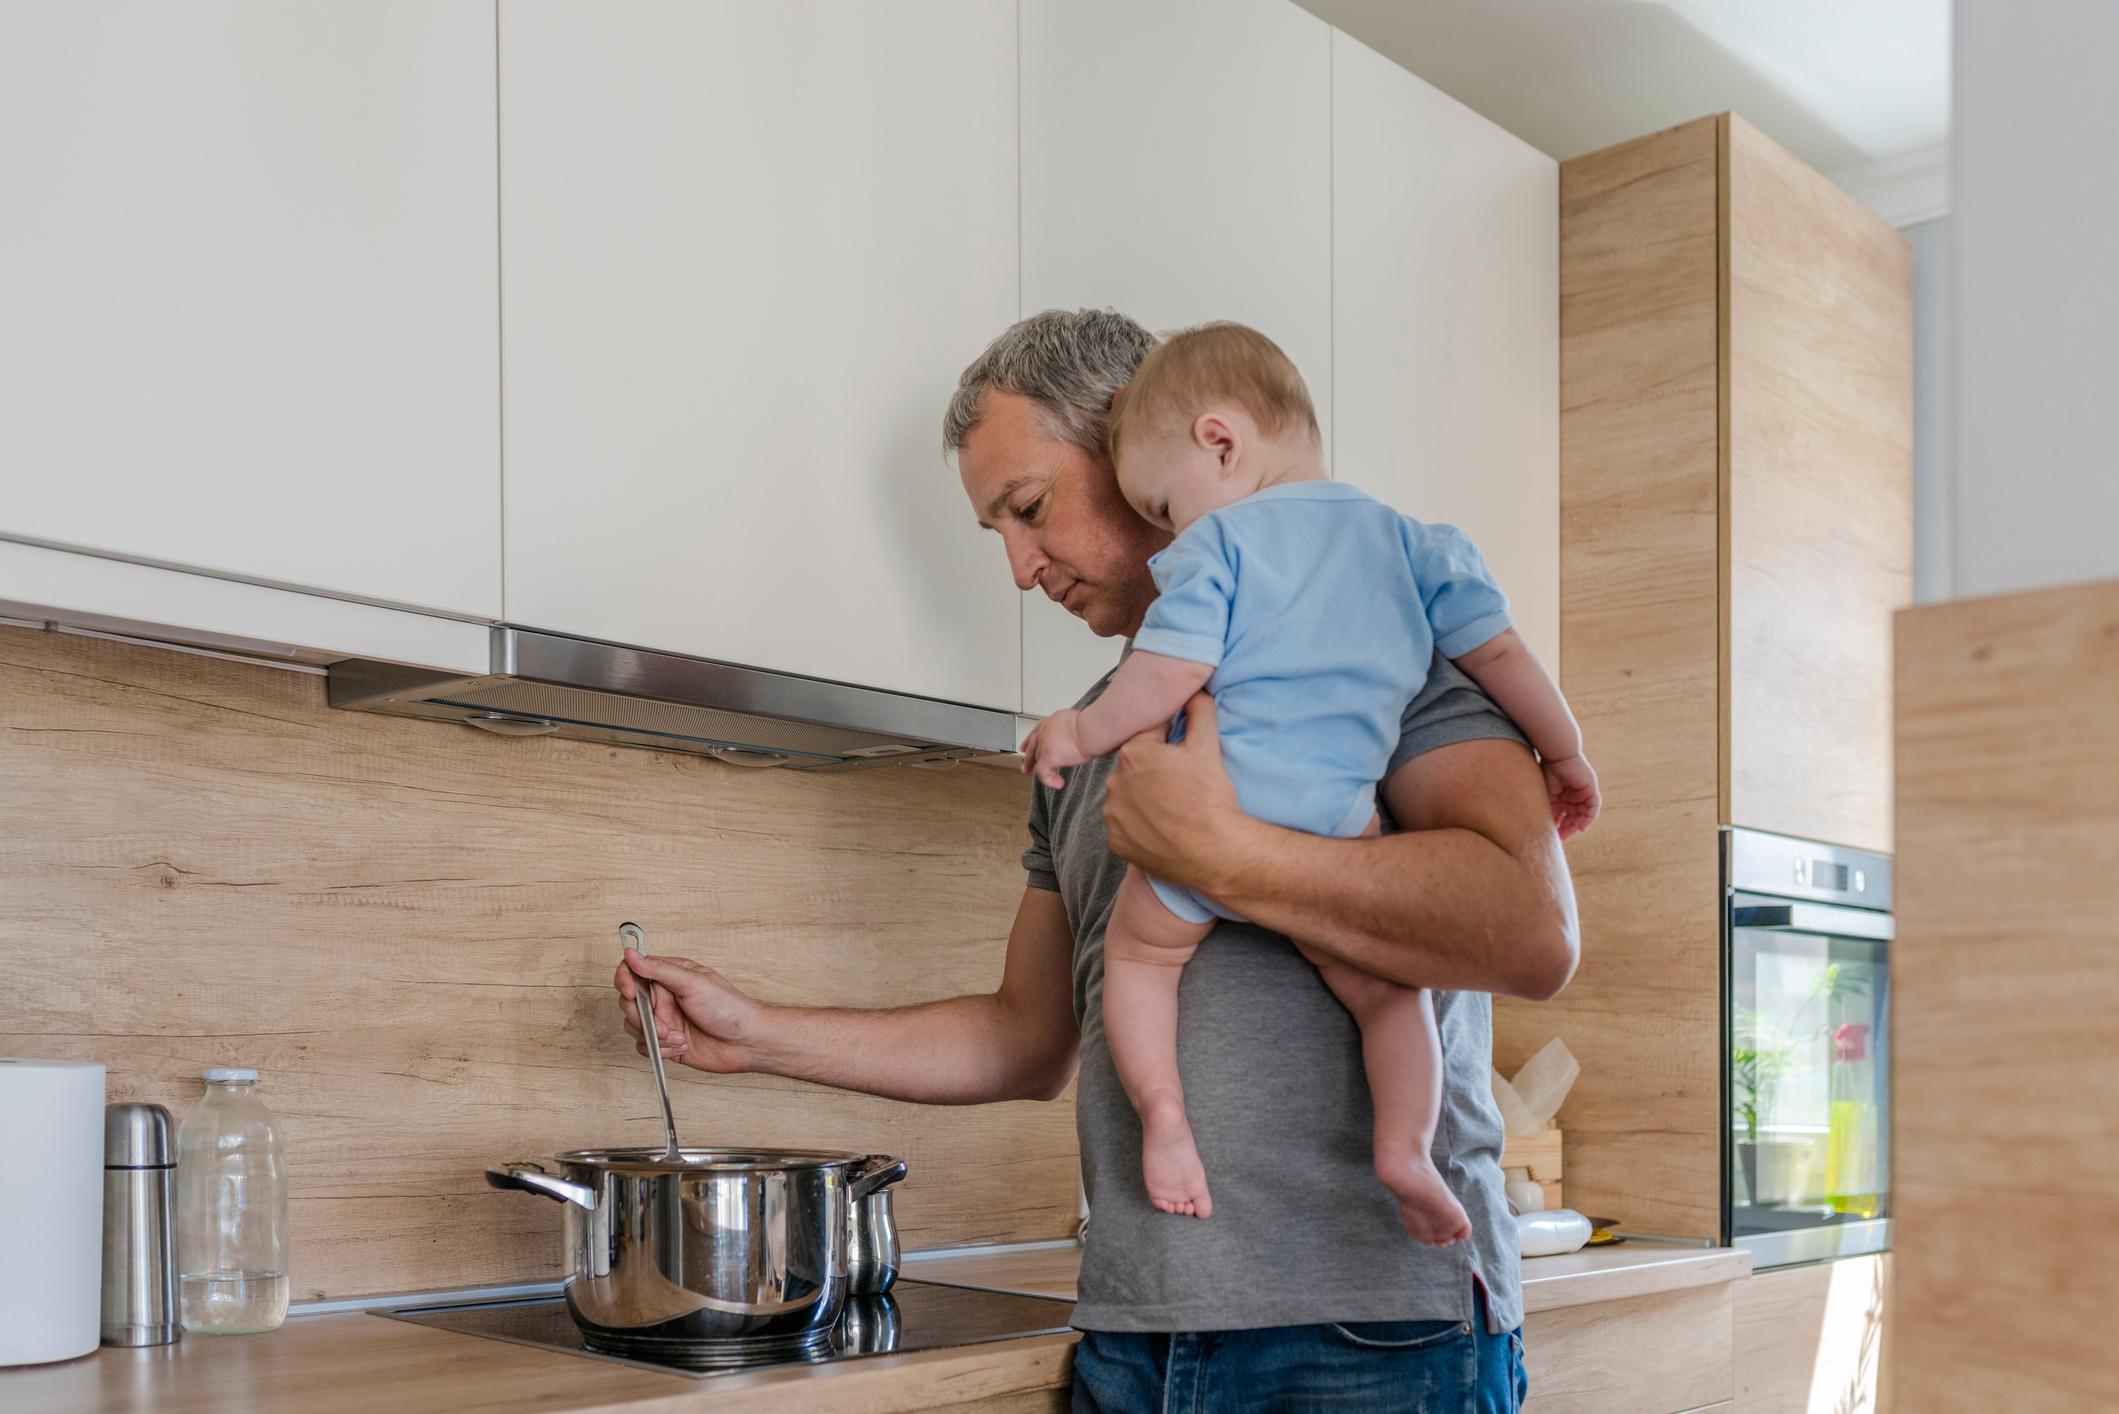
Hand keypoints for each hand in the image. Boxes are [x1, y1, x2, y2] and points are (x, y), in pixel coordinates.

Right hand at [614, 948, 764, 1073]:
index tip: (631, 992)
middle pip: (629, 1002)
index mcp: (670, 976)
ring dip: (654, 1036)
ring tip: (678, 1037)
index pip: (633, 970)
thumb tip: (632, 954)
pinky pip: (644, 1047)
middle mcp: (664, 997)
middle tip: (663, 1025)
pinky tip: (682, 1047)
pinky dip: (660, 1050)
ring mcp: (664, 1020)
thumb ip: (659, 969)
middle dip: (642, 1017)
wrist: (746, 1042)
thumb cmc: (729, 1008)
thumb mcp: (693, 983)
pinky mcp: (666, 1043)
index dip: (625, 980)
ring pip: (634, 1027)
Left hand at [1019, 708, 1089, 788]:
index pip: (1036, 732)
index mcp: (1052, 722)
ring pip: (1036, 760)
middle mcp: (1045, 731)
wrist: (1091, 729)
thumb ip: (1070, 731)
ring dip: (1041, 772)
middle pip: (1032, 746)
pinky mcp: (1048, 757)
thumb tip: (1077, 738)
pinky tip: (1058, 783)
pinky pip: (1043, 773)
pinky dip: (1050, 780)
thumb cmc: (1092, 726)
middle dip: (1028, 758)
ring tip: (1050, 779)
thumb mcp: (1076, 723)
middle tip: (1025, 767)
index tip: (1024, 747)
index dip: (1029, 741)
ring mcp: (1044, 744)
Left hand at [1103, 692, 1245, 892]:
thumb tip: (1194, 692)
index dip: (1170, 744)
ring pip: (1128, 796)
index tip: (1185, 758)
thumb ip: (1199, 711)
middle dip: (1155, 771)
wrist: (1213, 852)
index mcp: (1134, 752)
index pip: (1150, 735)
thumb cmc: (1210, 799)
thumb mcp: (1208, 746)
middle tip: (1182, 785)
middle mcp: (1115, 781)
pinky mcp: (1115, 841)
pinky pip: (1125, 825)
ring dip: (1144, 797)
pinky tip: (1162, 827)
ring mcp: (1112, 814)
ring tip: (1173, 808)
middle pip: (1136, 766)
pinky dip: (1139, 825)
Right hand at [1542, 753, 1600, 839]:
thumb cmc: (1547, 771)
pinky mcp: (1591, 790)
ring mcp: (1583, 793)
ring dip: (1577, 825)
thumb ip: (1547, 809)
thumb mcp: (1546, 794)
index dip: (1558, 825)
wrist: (1557, 755)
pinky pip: (1593, 808)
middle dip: (1568, 828)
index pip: (1563, 815)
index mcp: (1562, 796)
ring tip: (1570, 833)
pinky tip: (1581, 827)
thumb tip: (1543, 826)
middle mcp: (1573, 796)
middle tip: (1562, 838)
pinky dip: (1588, 818)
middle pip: (1573, 816)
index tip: (1553, 836)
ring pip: (1582, 814)